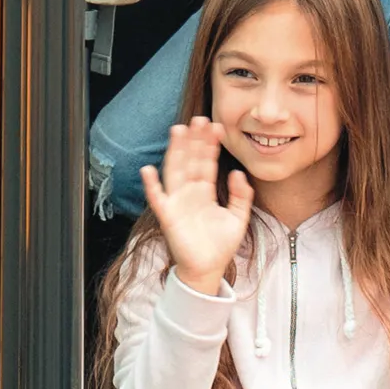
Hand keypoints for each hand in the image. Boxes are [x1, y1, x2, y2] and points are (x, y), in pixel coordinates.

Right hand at [139, 112, 253, 295]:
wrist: (208, 270)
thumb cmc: (220, 245)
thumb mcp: (238, 217)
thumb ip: (241, 195)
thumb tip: (237, 173)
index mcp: (205, 191)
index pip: (207, 162)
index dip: (211, 145)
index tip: (216, 126)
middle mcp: (189, 192)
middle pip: (190, 160)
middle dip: (194, 140)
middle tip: (199, 118)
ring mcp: (177, 202)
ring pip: (176, 171)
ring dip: (175, 151)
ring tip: (178, 131)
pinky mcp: (168, 216)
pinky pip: (158, 198)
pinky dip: (152, 185)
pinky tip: (148, 170)